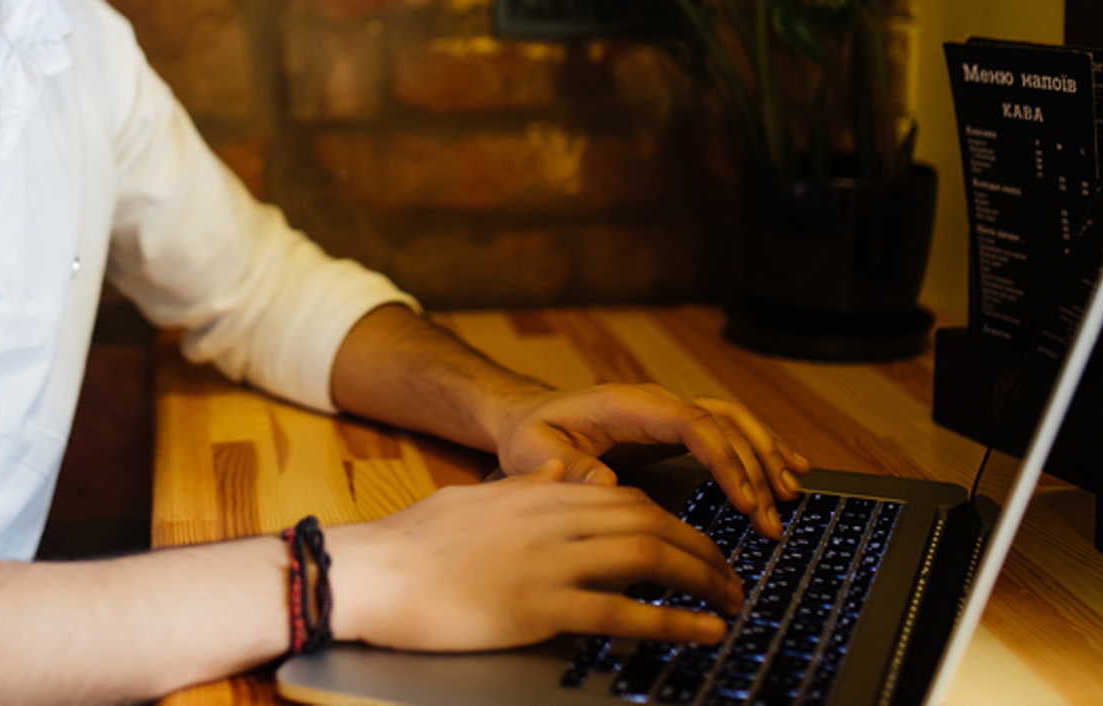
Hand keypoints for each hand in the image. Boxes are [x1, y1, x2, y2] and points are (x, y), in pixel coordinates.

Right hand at [327, 460, 743, 651]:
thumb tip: (567, 469)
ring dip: (701, 578)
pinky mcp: (540, 606)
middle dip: (701, 548)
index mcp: (538, 495)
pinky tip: (703, 632)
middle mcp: (553, 520)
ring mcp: (549, 561)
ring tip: (731, 601)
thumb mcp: (475, 498)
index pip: (625, 498)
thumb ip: (527, 487)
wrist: (371, 571)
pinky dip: (674, 621)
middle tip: (730, 576)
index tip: (694, 543)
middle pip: (650, 522)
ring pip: (648, 557)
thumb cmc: (411, 543)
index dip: (670, 520)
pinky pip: (625, 611)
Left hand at [493, 384, 812, 538]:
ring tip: (792, 496)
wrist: (526, 416)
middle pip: (723, 423)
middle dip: (755, 469)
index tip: (744, 501)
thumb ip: (568, 468)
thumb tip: (608, 483)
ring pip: (733, 421)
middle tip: (772, 520)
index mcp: (625, 404)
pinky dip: (760, 446)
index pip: (692, 423)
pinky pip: (727, 429)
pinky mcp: (673, 428)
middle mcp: (655, 401)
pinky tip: (789, 467)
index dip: (724, 460)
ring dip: (766, 456)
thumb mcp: (533, 452)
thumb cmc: (529, 434)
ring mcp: (667, 412)